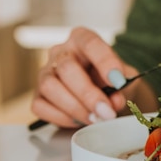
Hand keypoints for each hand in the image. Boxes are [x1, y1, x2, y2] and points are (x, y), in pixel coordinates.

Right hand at [31, 27, 148, 127]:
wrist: (104, 96)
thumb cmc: (111, 82)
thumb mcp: (123, 80)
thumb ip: (121, 87)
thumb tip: (114, 101)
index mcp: (82, 39)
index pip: (90, 43)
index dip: (105, 61)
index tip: (118, 81)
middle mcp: (60, 53)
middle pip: (66, 68)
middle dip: (88, 94)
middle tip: (106, 111)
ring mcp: (45, 73)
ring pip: (50, 87)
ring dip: (75, 108)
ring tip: (96, 119)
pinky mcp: (38, 96)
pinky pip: (41, 106)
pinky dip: (62, 118)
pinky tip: (80, 121)